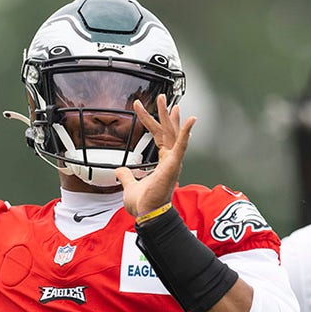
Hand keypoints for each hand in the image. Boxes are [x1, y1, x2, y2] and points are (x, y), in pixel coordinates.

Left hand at [115, 94, 195, 218]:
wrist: (147, 215)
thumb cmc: (143, 204)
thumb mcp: (130, 186)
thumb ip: (126, 176)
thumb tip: (119, 170)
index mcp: (163, 162)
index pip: (158, 136)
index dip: (149, 120)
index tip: (140, 107)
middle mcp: (171, 160)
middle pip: (168, 131)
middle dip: (164, 113)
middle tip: (161, 96)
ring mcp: (174, 162)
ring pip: (174, 134)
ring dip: (172, 117)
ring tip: (170, 102)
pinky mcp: (174, 165)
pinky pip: (182, 146)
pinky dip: (186, 133)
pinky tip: (192, 119)